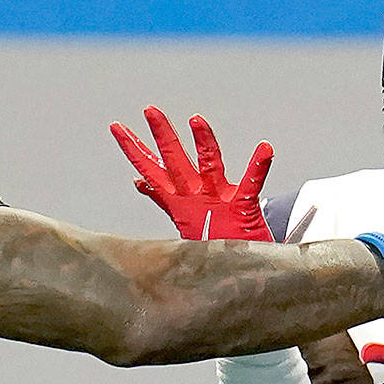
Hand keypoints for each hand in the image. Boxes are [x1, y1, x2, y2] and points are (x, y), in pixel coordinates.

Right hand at [111, 106, 273, 240]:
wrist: (236, 274)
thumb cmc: (213, 241)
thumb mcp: (183, 217)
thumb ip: (162, 197)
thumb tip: (139, 182)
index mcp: (180, 202)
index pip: (152, 170)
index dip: (134, 149)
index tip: (117, 128)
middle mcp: (195, 198)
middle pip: (174, 161)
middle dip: (162, 134)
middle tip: (151, 110)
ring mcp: (218, 202)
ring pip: (207, 165)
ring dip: (202, 142)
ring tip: (196, 119)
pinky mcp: (243, 209)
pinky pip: (252, 184)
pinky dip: (258, 166)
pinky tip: (265, 148)